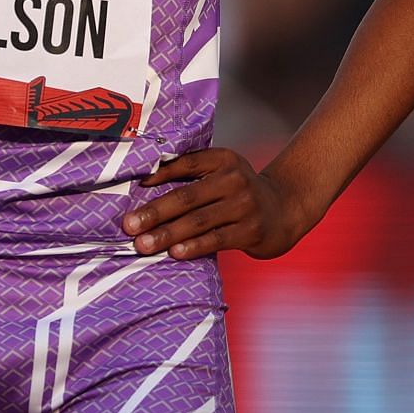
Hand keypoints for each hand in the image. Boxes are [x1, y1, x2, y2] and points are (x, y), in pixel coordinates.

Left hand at [122, 148, 311, 260]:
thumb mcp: (221, 172)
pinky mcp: (251, 231)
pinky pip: (216, 239)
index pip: (185, 163)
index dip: (158, 174)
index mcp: (222, 159)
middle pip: (186, 197)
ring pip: (198, 222)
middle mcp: (235, 179)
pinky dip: (194, 246)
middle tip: (129, 225)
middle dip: (154, 213)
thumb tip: (143, 182)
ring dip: (167, 234)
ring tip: (144, 245)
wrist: (284, 209)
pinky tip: (175, 253)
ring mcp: (245, 206)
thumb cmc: (238, 191)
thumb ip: (192, 173)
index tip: (133, 186)